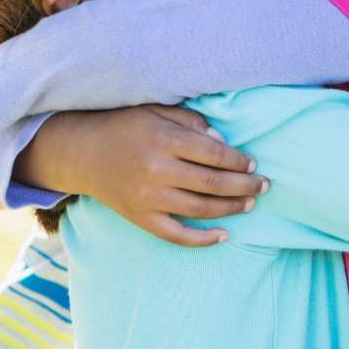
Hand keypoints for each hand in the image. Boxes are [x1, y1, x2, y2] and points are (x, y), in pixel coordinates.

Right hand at [20, 106, 267, 247]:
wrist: (83, 152)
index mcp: (163, 139)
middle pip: (213, 183)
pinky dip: (202, 238)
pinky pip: (175, 235)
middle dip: (245, 186)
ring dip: (232, 209)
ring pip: (200, 209)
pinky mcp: (139, 217)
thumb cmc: (126, 127)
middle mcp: (156, 170)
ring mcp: (147, 197)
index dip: (240, 161)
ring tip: (250, 203)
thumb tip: (223, 142)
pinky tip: (224, 235)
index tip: (254, 164)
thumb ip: (192, 122)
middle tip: (265, 185)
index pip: (214, 154)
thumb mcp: (156, 110)